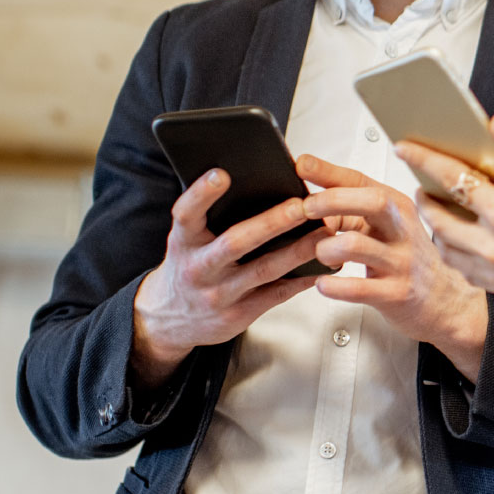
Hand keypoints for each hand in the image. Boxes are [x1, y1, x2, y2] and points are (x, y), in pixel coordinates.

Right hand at [132, 169, 326, 388]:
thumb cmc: (188, 267)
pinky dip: (302, 279)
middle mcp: (198, 269)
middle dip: (271, 223)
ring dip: (297, 250)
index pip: (186, 214)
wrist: (169, 319)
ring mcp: (218, 295)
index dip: (201, 194)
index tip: (222, 174)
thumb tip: (252, 182)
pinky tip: (322, 265)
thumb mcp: (187, 241)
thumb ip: (208, 218)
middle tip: (300, 206)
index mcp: (183, 243)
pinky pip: (276, 294)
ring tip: (324, 232)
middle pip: (235, 243)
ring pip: (263, 270)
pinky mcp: (238, 315)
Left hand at [296, 155, 489, 381]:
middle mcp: (402, 230)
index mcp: (397, 208)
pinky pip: (360, 288)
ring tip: (319, 254)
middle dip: (334, 200)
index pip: (362, 181)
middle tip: (307, 207)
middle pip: (373, 202)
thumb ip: (351, 213)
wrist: (443, 301)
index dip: (330, 172)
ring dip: (328, 248)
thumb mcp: (385, 228)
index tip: (303, 164)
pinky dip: (334, 286)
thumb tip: (309, 202)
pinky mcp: (396, 293)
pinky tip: (323, 284)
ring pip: (360, 246)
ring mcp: (401, 262)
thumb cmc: (407, 260)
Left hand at [395, 115, 493, 345]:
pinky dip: (455, 250)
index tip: (406, 146)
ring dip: (436, 225)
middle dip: (424, 196)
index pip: (454, 180)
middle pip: (438, 218)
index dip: (425, 160)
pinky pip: (463, 269)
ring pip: (446, 247)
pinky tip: (464, 236)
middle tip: (422, 179)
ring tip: (440, 205)